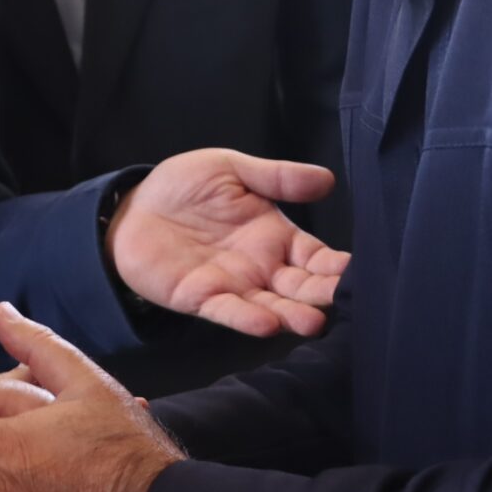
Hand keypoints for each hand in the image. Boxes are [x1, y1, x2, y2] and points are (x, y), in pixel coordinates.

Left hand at [108, 148, 347, 336]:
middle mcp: (262, 267)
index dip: (337, 266)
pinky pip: (228, 311)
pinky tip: (267, 322)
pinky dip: (246, 318)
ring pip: (271, 305)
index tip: (359, 271)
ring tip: (314, 321)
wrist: (132, 206)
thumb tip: (328, 178)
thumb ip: (277, 178)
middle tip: (344, 300)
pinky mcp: (201, 299)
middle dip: (323, 294)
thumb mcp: (232, 170)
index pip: (316, 257)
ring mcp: (234, 286)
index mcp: (276, 237)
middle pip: (301, 287)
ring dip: (292, 314)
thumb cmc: (184, 187)